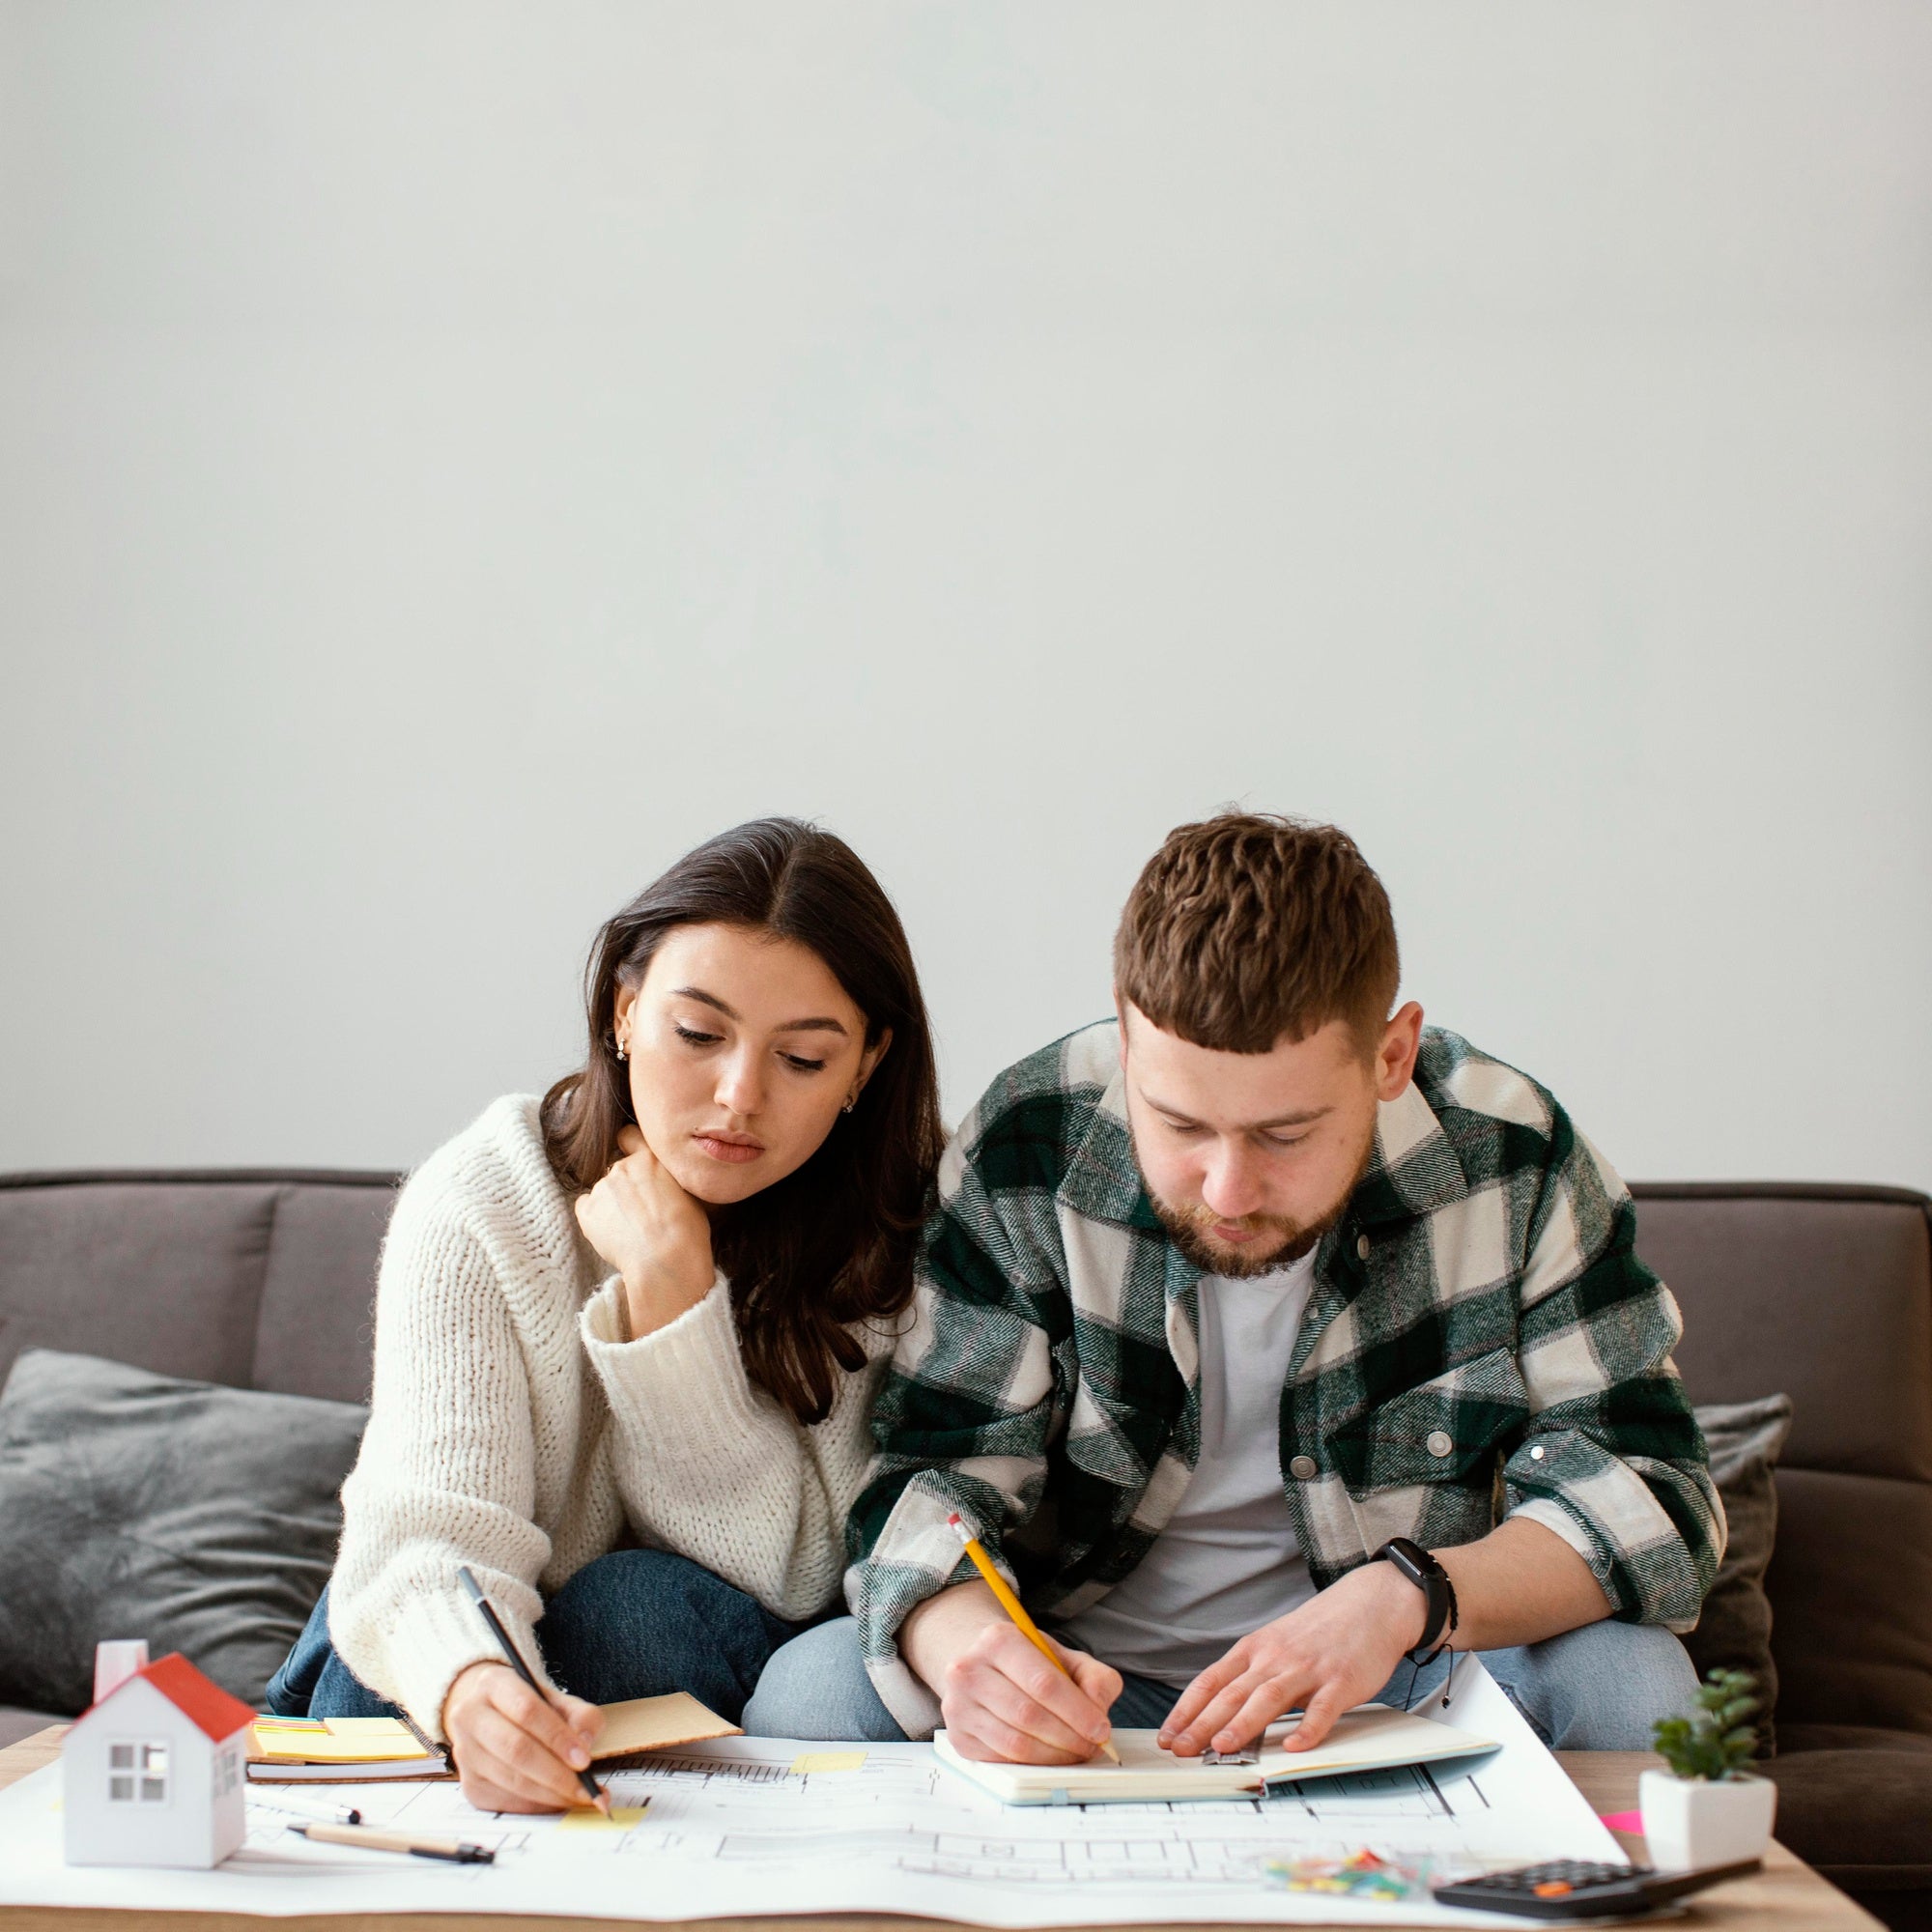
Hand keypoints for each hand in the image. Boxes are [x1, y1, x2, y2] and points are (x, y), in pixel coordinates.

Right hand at [440, 1661, 604, 1812]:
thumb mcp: (556, 1698)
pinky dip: (536, 1805)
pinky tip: (557, 1801)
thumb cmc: (527, 1706)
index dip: (557, 1737)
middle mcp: (470, 1716)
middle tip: (585, 1787)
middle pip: (516, 1749)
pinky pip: (506, 1801)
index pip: (526, 1710)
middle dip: (556, 1773)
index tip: (584, 1759)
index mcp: (493, 1684)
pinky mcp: (470, 1784)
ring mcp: (465, 1753)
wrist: (489, 1714)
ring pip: (511, 1780)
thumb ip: (579, 1715)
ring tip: (579, 1796)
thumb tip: (584, 1744)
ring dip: (550, 1794)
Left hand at [573, 1125, 714, 1335]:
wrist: (666, 1259)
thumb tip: (665, 1187)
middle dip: (627, 1187)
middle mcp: (622, 1167)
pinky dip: (596, 1218)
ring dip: (613, 1204)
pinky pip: (586, 1208)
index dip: (630, 1146)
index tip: (635, 1163)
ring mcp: (602, 1189)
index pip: (629, 1136)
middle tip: (642, 1212)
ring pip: (604, 1192)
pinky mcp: (587, 1212)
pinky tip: (614, 1233)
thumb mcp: (690, 1193)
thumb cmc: (687, 1231)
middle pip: (619, 1172)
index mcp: (650, 1158)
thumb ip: (669, 1180)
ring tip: (631, 1229)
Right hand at [939, 1624, 1122, 1765]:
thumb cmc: (1027, 1664)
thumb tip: (1098, 1711)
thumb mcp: (1063, 1657)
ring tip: (1075, 1752)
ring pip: (1015, 1744)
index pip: (1043, 1682)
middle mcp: (970, 1670)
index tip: (1100, 1729)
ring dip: (1054, 1755)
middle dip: (1068, 1737)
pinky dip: (1033, 1764)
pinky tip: (1049, 1756)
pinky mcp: (958, 1737)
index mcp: (999, 1640)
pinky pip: (1002, 1761)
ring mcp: (958, 1706)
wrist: (981, 1666)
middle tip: (1091, 1746)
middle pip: (1029, 1715)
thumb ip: (1093, 1677)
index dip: (1077, 1711)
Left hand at [1159, 1558, 1426, 1756]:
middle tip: (1180, 1749)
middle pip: (1232, 1693)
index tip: (1166, 1735)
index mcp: (1255, 1650)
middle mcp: (1275, 1658)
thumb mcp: (1275, 1644)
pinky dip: (1307, 1729)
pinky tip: (1295, 1747)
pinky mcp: (1340, 1681)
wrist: (1369, 1604)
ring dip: (1243, 1724)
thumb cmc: (1318, 1631)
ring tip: (1221, 1747)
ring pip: (1268, 1698)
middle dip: (1202, 1724)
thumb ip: (1251, 1675)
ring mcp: (1307, 1669)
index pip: (1210, 1681)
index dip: (1186, 1710)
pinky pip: (1321, 1709)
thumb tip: (1217, 1713)